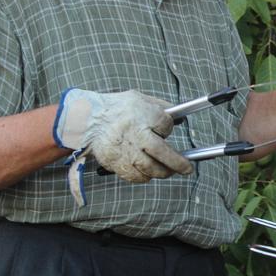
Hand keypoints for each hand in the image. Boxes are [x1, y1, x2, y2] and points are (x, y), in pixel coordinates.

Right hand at [54, 89, 193, 182]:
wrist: (87, 120)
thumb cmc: (116, 109)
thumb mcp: (140, 99)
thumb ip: (161, 107)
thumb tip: (180, 117)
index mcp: (142, 115)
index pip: (165, 124)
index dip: (168, 127)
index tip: (166, 129)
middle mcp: (135, 134)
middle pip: (162, 152)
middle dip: (178, 163)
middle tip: (187, 168)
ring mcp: (125, 150)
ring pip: (150, 167)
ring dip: (163, 172)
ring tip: (170, 171)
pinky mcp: (116, 162)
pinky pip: (134, 176)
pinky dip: (145, 177)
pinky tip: (149, 173)